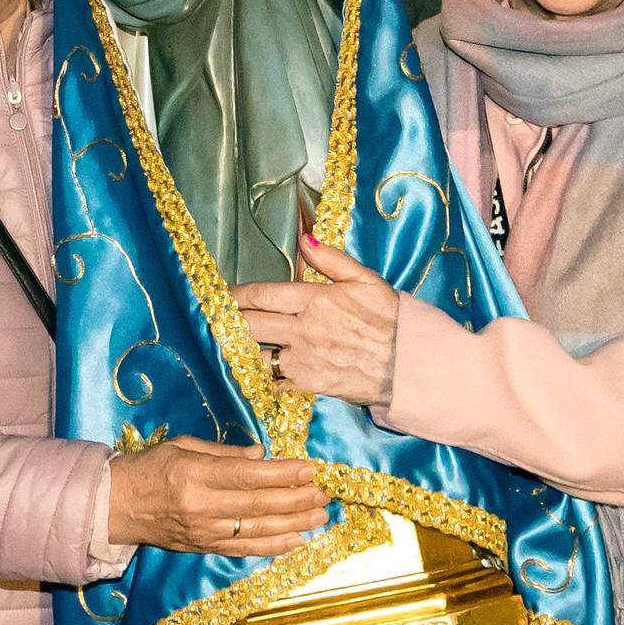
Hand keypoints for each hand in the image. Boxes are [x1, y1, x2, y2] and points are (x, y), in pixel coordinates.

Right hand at [107, 437, 329, 556]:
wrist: (115, 505)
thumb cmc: (149, 467)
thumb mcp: (182, 446)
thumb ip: (224, 453)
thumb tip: (261, 456)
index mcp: (194, 475)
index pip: (247, 476)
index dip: (282, 474)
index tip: (309, 468)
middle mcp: (201, 507)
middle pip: (258, 506)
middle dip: (296, 499)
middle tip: (324, 493)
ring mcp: (204, 532)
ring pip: (257, 530)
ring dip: (293, 524)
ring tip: (319, 516)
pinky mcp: (204, 547)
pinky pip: (244, 549)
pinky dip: (273, 547)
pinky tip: (296, 540)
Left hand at [234, 236, 399, 408]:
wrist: (408, 363)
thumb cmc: (390, 318)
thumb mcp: (366, 280)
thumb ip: (333, 260)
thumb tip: (305, 240)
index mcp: (316, 300)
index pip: (263, 294)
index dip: (237, 294)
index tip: (223, 294)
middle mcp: (304, 329)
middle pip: (251, 324)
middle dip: (229, 319)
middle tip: (214, 317)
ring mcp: (304, 360)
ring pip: (257, 353)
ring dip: (241, 348)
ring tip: (228, 342)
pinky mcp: (309, 384)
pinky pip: (274, 380)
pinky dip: (263, 375)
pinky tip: (254, 370)